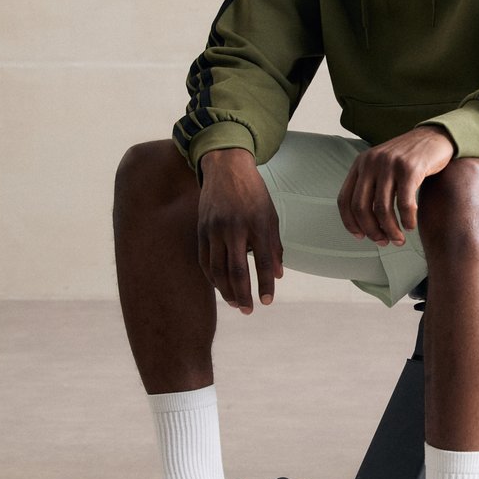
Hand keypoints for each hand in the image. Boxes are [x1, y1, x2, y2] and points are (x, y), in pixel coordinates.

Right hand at [198, 148, 282, 311]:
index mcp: (257, 223)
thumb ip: (274, 246)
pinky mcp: (201, 229)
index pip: (263, 262)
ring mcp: (215, 229)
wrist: (226, 168)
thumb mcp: (271, 215)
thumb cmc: (254, 194)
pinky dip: (212, 278)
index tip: (267, 302)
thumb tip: (277, 275)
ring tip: (235, 303)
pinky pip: (205, 260)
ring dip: (226, 291)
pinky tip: (220, 287)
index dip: (265, 284)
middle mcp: (235, 227)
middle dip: (243, 294)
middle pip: (237, 270)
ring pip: (217, 269)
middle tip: (248, 310)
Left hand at [337, 127, 454, 245]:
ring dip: (391, 230)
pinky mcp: (409, 168)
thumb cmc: (408, 160)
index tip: (361, 237)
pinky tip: (410, 226)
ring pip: (382, 209)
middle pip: (361, 207)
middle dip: (372, 231)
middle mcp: (371, 162)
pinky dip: (407, 220)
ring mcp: (389, 164)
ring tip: (399, 239)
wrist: (434, 137)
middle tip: (383, 242)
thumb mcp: (382, 167)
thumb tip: (364, 224)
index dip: (350, 223)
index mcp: (360, 164)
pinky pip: (404, 204)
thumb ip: (371, 187)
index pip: (344, 200)